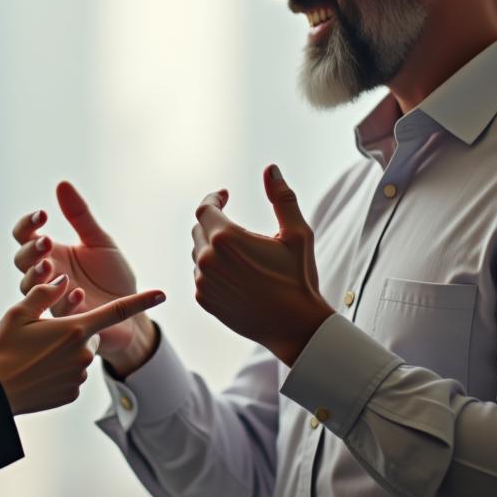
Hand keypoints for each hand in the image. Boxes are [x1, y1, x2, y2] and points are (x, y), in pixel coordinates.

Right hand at [0, 275, 165, 414]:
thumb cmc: (0, 349)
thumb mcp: (18, 313)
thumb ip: (44, 293)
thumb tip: (62, 279)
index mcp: (75, 329)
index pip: (116, 312)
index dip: (142, 301)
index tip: (163, 293)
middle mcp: (83, 354)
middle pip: (89, 333)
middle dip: (75, 329)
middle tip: (43, 333)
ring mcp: (78, 377)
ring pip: (80, 355)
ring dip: (65, 351)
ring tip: (33, 355)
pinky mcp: (70, 394)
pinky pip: (72, 376)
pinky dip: (59, 371)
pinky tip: (36, 372)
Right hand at [11, 182, 157, 374]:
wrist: (132, 312)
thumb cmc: (111, 276)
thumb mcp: (99, 242)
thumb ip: (80, 216)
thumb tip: (62, 184)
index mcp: (51, 254)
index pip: (24, 237)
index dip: (28, 225)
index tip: (43, 215)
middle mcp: (47, 277)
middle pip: (21, 262)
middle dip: (31, 252)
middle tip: (47, 243)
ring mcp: (53, 299)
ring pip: (31, 290)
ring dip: (38, 277)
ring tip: (51, 266)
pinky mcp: (67, 322)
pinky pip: (58, 313)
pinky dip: (66, 302)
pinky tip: (77, 292)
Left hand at [191, 165, 332, 364]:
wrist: (294, 326)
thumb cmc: (298, 279)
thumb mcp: (297, 234)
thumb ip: (282, 198)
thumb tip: (271, 170)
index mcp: (226, 238)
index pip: (206, 208)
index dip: (215, 198)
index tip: (226, 195)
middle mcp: (208, 259)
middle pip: (199, 228)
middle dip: (214, 221)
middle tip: (235, 224)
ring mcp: (203, 282)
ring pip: (198, 253)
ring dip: (212, 246)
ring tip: (240, 252)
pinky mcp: (204, 300)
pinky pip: (201, 275)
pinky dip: (212, 269)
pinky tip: (236, 274)